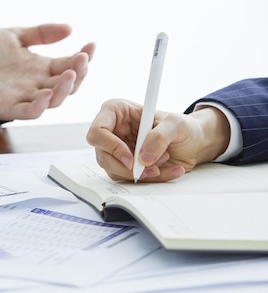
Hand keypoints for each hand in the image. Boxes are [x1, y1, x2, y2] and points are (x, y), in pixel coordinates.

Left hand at [0, 23, 94, 119]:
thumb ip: (40, 33)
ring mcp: (24, 97)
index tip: (91, 44)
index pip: (69, 64)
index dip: (83, 57)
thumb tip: (70, 28)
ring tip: (70, 73)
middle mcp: (37, 84)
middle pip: (68, 84)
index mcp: (41, 67)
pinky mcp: (8, 109)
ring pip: (54, 100)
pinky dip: (40, 106)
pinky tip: (46, 94)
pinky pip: (29, 112)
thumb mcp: (14, 36)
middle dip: (79, 72)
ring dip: (65, 89)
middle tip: (83, 58)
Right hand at [86, 99, 230, 181]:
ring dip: (139, 174)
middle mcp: (112, 131)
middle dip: (126, 167)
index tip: (131, 159)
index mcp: (115, 112)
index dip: (111, 147)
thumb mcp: (176, 124)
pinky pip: (128, 179)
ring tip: (162, 164)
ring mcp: (116, 150)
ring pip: (113, 170)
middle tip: (149, 169)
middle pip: (103, 156)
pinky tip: (165, 171)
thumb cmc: (183, 126)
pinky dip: (147, 179)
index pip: (98, 131)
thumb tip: (142, 158)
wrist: (194, 142)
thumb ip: (159, 137)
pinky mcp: (125, 165)